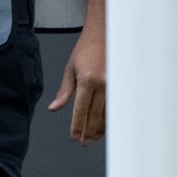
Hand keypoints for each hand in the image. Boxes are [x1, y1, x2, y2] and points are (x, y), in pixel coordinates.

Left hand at [48, 28, 105, 143]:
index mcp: (88, 80)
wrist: (105, 34)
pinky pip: (115, 106)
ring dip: (100, 128)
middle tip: (83, 142)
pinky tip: (106, 125)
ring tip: (94, 138)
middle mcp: (103, 84)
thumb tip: (54, 109)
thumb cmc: (86, 49)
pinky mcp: (122, 84)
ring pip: (108, 113)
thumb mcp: (70, 68)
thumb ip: (64, 91)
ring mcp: (115, 85)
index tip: (74, 137)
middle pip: (95, 115)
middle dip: (89, 131)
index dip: (77, 126)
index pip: (81, 110)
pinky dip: (110, 118)